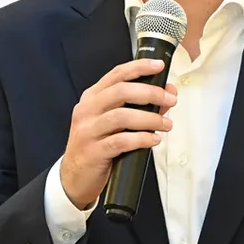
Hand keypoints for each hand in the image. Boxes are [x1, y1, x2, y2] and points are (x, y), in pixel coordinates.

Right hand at [60, 58, 177, 209]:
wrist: (74, 177)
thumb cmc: (97, 145)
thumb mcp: (113, 123)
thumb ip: (138, 106)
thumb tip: (167, 94)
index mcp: (92, 98)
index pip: (116, 74)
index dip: (139, 67)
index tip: (159, 66)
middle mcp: (87, 110)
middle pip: (120, 92)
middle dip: (150, 93)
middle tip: (170, 99)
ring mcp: (88, 131)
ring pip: (121, 116)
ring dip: (149, 118)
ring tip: (166, 124)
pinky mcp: (93, 151)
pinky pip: (120, 141)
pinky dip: (141, 139)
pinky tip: (154, 140)